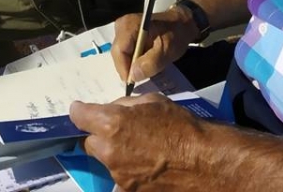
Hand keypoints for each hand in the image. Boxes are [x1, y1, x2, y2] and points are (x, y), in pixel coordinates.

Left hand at [70, 94, 211, 191]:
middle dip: (100, 136)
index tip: (82, 111)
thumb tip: (112, 109)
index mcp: (111, 123)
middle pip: (89, 142)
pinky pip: (119, 180)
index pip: (78, 116)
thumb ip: (125, 106)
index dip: (80, 111)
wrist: (204, 161)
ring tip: (140, 152)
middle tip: (119, 133)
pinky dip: (127, 174)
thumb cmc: (181, 126)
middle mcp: (108, 150)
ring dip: (115, 155)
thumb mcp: (152, 101)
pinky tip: (144, 170)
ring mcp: (117, 175)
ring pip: (106, 161)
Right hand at [111, 6, 200, 84]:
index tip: (133, 83)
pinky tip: (142, 63)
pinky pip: (124, 52)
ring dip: (130, 65)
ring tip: (144, 71)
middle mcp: (122, 25)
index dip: (124, 69)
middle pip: (118, 53)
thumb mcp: (167, 50)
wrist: (180, 25)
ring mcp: (122, 29)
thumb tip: (133, 75)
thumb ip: (151, 63)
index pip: (119, 51)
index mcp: (130, 25)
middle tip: (141, 78)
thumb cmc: (175, 35)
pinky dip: (132, 60)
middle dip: (127, 68)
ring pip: (120, 54)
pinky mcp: (125, 34)